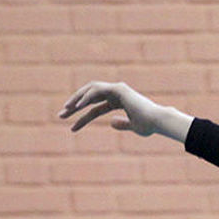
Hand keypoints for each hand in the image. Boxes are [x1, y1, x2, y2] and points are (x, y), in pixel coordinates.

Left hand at [58, 81, 191, 141]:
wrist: (158, 121)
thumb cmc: (149, 125)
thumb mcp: (133, 127)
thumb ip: (123, 124)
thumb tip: (111, 123)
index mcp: (120, 102)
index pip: (95, 109)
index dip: (82, 118)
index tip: (71, 129)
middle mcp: (117, 93)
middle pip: (89, 97)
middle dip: (74, 105)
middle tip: (60, 115)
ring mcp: (118, 89)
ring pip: (90, 90)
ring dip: (76, 99)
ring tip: (66, 109)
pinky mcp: (118, 89)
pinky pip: (97, 91)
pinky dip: (86, 97)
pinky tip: (77, 107)